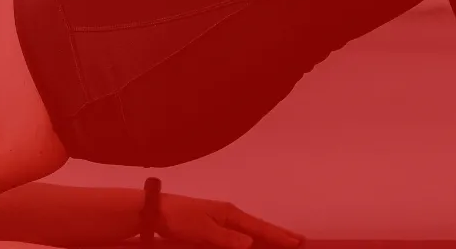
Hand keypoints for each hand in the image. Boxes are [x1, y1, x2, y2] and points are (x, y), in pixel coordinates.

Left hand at [156, 194, 304, 248]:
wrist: (155, 211)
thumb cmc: (178, 219)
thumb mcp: (202, 229)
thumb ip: (225, 237)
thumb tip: (250, 242)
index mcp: (230, 214)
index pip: (260, 227)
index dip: (279, 236)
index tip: (298, 241)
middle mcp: (229, 216)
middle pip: (259, 228)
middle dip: (279, 234)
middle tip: (300, 241)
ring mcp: (221, 221)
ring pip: (251, 232)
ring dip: (268, 237)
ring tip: (284, 241)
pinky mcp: (212, 228)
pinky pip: (239, 235)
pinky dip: (251, 238)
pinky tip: (254, 242)